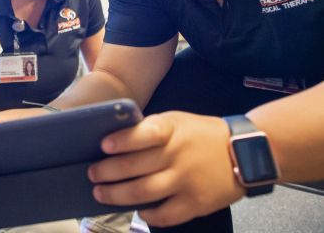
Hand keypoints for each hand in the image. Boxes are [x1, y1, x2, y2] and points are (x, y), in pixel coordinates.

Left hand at [88, 111, 244, 227]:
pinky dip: (148, 215)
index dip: (122, 140)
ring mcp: (186, 180)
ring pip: (144, 192)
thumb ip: (151, 130)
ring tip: (101, 193)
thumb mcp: (176, 121)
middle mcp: (177, 155)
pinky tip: (138, 211)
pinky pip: (166, 215)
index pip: (144, 134)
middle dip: (108, 172)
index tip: (103, 146)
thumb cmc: (201, 134)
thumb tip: (116, 142)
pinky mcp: (196, 203)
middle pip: (135, 167)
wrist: (244, 151)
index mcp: (171, 130)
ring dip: (118, 194)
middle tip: (92, 174)